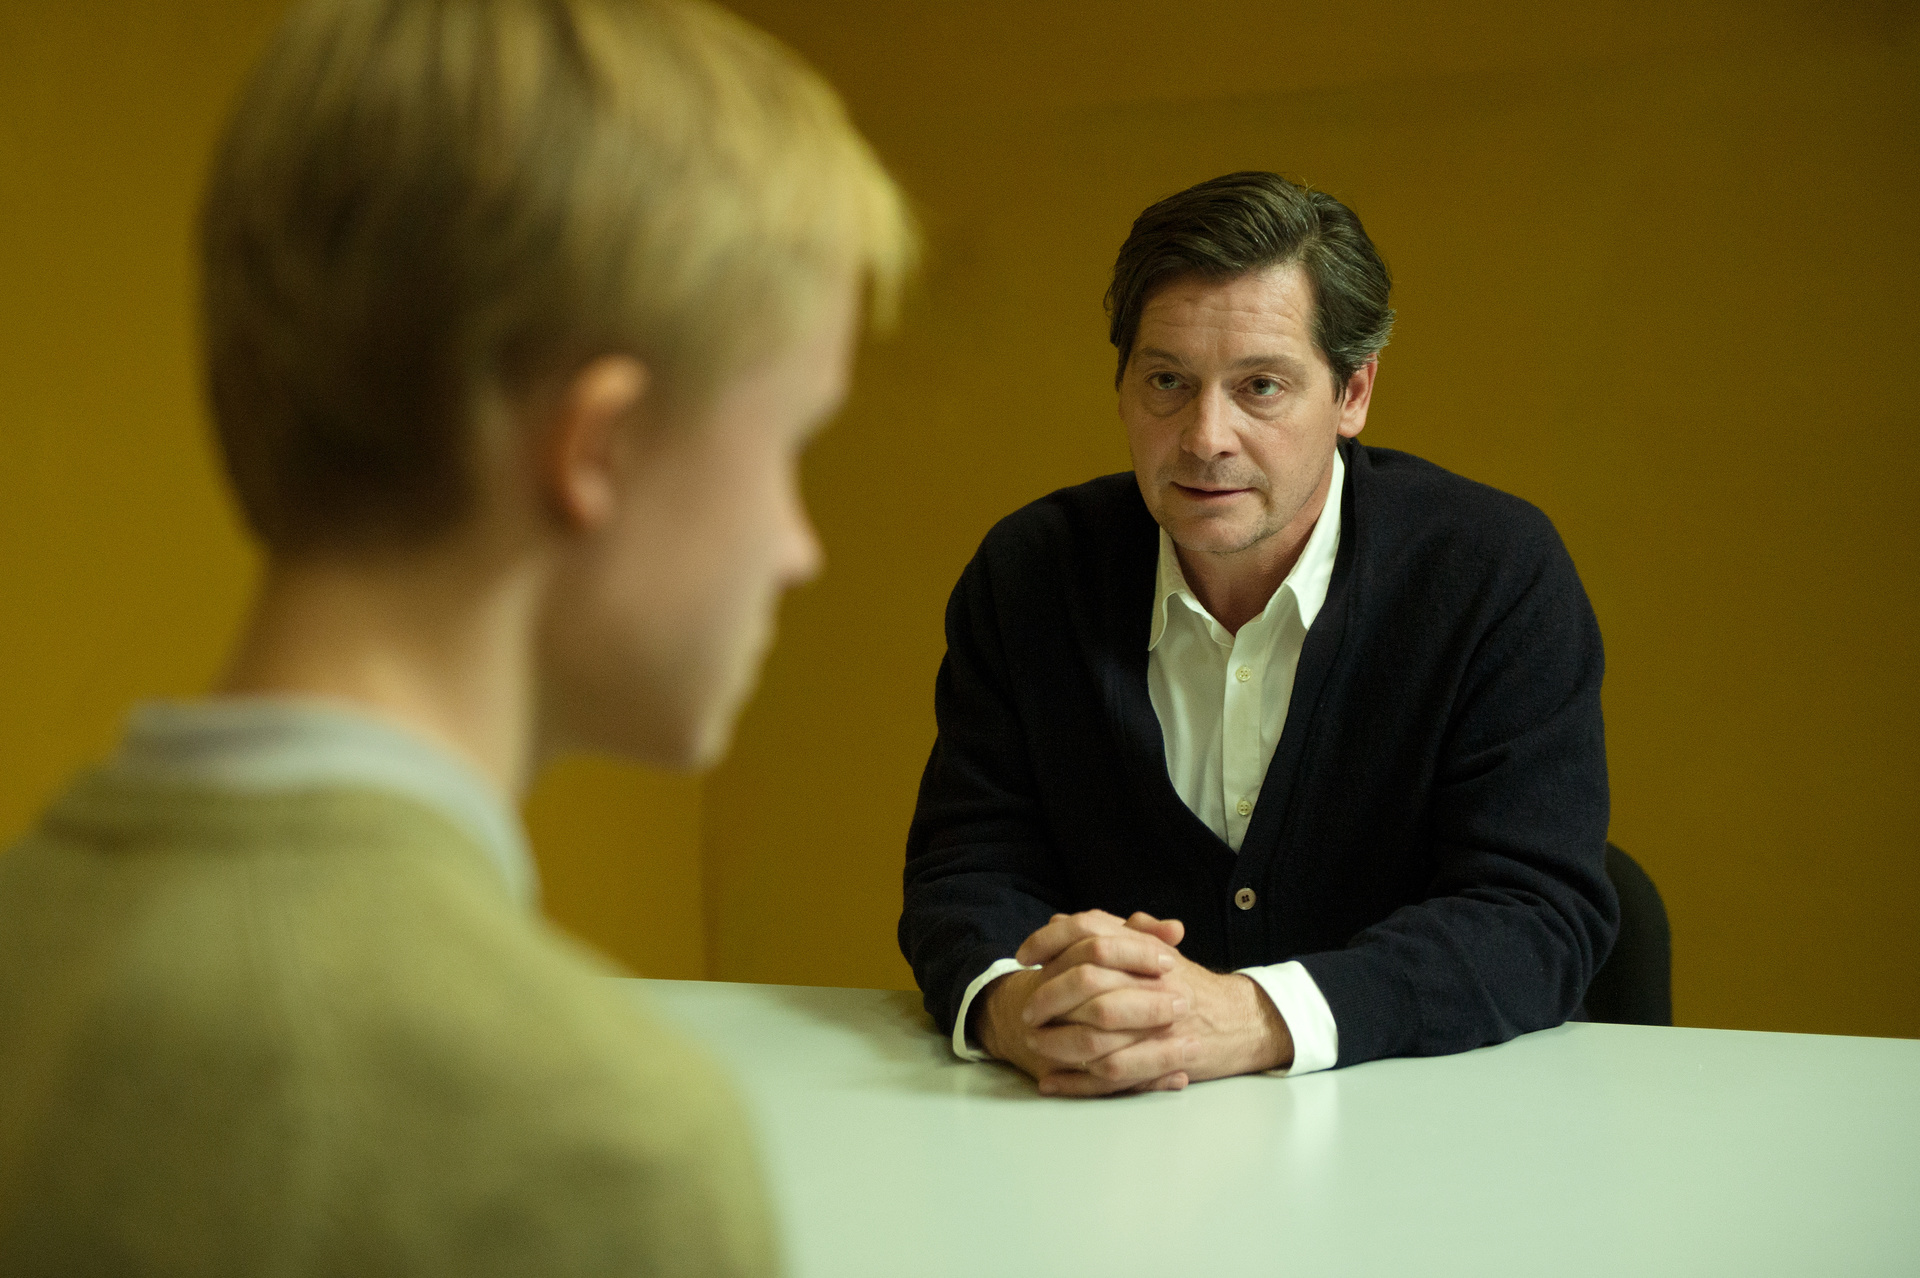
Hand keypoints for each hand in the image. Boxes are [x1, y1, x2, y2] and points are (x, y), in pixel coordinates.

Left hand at [978, 910, 1294, 1096]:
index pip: (1089, 930)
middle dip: (1048, 998)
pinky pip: (1111, 1074)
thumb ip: (1111, 933)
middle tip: (1026, 1011)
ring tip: (1033, 1047)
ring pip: (1095, 1034)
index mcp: (1146, 948)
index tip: (1024, 956)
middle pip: (1087, 982)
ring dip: (1056, 1043)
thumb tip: (1060, 920)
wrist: (1240, 1020)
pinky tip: (1051, 1082)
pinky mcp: (1163, 1058)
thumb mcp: (1154, 950)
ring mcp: (1159, 1021)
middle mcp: (1153, 979)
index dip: (1050, 941)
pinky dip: (1076, 1082)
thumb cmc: (1190, 986)